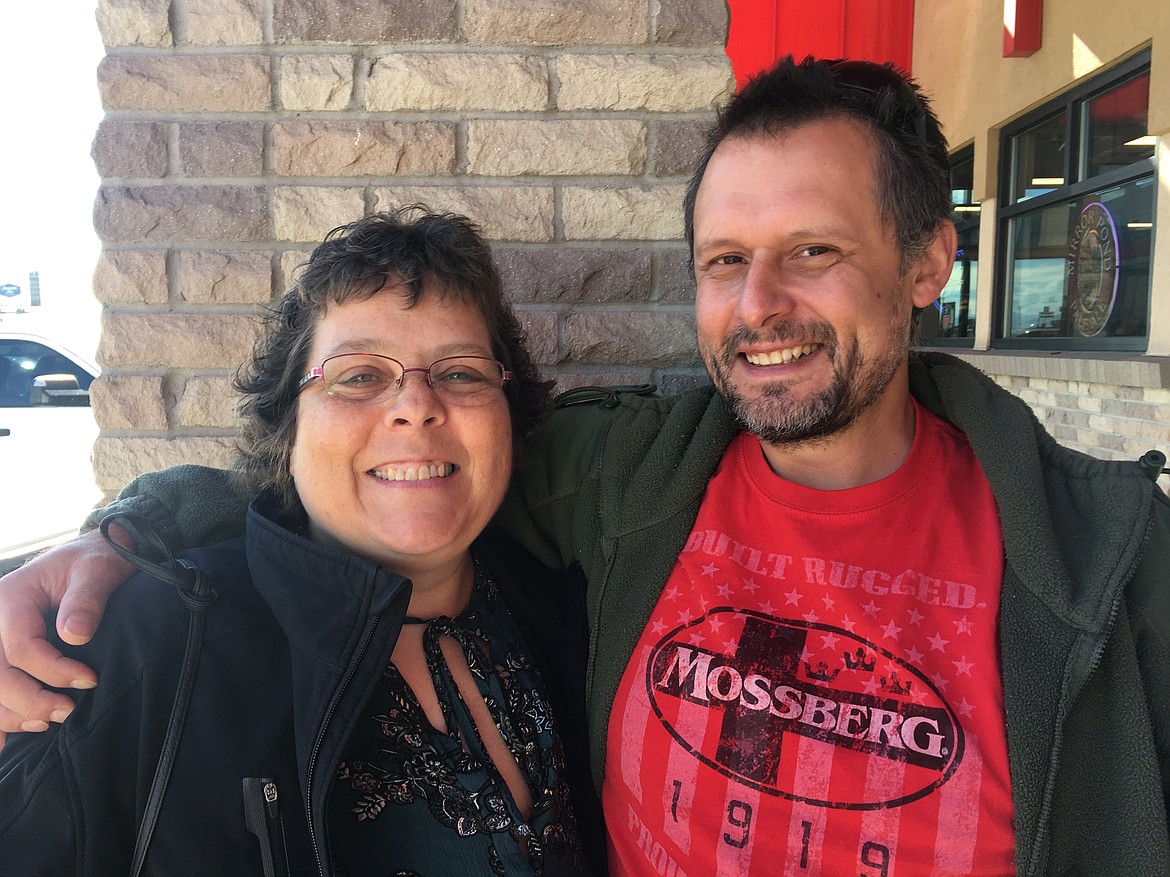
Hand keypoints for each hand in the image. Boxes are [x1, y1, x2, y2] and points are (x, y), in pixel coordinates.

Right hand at [0, 527, 132, 746]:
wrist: (94, 557)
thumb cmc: (96, 559)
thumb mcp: (97, 568)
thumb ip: (87, 598)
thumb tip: (76, 633)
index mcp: (11, 598)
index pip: (20, 648)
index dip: (52, 671)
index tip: (89, 681)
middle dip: (30, 699)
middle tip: (68, 711)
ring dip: (12, 713)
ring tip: (47, 723)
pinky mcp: (5, 654)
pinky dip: (0, 714)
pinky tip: (2, 744)